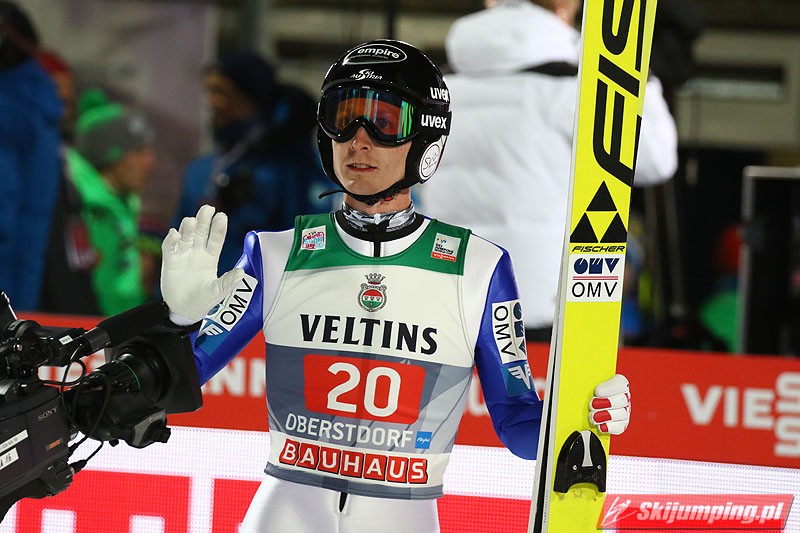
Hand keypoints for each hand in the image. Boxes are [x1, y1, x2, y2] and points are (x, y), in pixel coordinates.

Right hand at [160, 204, 243, 324]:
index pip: (216, 238)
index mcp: (211, 257)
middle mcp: (197, 252)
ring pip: (186, 236)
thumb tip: (241, 273)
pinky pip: (170, 247)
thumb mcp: (217, 292)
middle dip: (204, 220)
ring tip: (191, 221)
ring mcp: (183, 255)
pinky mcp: (169, 261)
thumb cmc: (203, 300)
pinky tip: (175, 234)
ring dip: (188, 228)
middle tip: (207, 208)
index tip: (222, 216)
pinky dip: (172, 240)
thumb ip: (228, 282)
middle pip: (201, 232)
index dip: (218, 228)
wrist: (183, 310)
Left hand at [589, 374, 629, 434]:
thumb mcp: (588, 384)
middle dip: (606, 403)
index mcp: (617, 384)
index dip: (610, 388)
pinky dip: (609, 427)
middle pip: (622, 400)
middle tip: (592, 405)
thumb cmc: (587, 395)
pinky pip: (619, 427)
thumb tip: (578, 373)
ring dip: (605, 416)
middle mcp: (623, 397)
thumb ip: (587, 379)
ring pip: (622, 414)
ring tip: (593, 416)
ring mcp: (624, 411)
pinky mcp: (621, 424)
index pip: (621, 383)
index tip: (597, 392)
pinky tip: (600, 425)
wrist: (585, 410)